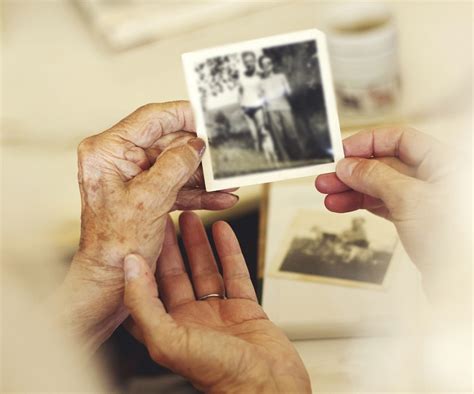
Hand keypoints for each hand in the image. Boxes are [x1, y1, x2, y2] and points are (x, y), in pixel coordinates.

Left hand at [54, 102, 237, 351]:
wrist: (111, 279)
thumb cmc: (115, 246)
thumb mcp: (150, 200)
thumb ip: (175, 165)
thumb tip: (195, 144)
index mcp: (108, 151)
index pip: (152, 119)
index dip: (184, 115)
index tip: (209, 117)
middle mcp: (118, 159)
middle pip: (168, 143)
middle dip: (199, 154)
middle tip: (224, 154)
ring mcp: (132, 176)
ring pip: (176, 165)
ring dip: (203, 176)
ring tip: (227, 181)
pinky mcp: (144, 192)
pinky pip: (175, 185)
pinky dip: (197, 192)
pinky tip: (219, 197)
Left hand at [123, 212, 310, 393]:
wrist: (268, 387)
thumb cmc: (220, 377)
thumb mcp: (170, 340)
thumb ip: (144, 303)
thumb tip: (129, 268)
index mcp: (168, 329)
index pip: (148, 288)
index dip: (143, 261)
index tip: (142, 234)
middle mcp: (190, 320)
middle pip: (176, 274)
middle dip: (171, 245)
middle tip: (167, 217)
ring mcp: (218, 314)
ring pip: (205, 270)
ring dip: (198, 243)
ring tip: (192, 218)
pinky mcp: (244, 310)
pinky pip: (235, 273)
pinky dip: (229, 251)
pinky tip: (223, 232)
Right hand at [315, 127, 469, 302]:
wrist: (462, 280)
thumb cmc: (455, 240)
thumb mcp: (409, 198)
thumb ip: (376, 177)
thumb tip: (350, 165)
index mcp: (443, 162)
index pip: (400, 139)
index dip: (368, 143)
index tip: (343, 153)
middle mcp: (433, 177)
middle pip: (385, 163)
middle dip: (353, 170)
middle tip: (328, 177)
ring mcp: (423, 199)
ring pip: (379, 185)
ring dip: (351, 189)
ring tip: (328, 195)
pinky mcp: (414, 219)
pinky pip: (382, 204)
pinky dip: (361, 204)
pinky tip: (342, 205)